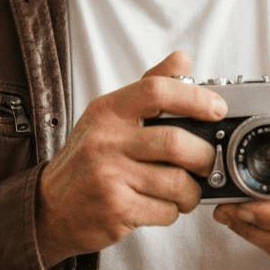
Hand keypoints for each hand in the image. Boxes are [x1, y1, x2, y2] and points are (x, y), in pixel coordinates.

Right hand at [36, 51, 226, 268]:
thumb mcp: (111, 116)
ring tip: (186, 190)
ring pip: (177, 182)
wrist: (52, 207)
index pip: (156, 90)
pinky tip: (163, 204)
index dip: (194, 97)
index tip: (217, 108)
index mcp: (108, 111)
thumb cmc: (89, 158)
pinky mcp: (115, 209)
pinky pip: (166, 210)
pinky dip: (174, 210)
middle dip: (204, 156)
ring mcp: (109, 176)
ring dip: (192, 190)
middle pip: (175, 142)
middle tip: (207, 162)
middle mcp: (106, 140)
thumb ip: (149, 86)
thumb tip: (182, 59)